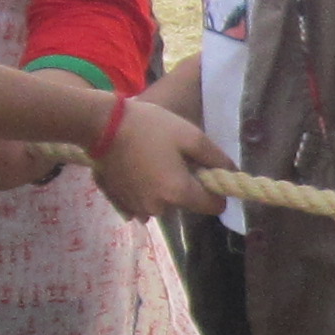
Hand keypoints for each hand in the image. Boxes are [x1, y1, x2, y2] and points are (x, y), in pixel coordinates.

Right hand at [87, 97, 227, 225]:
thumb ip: (216, 158)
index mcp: (178, 193)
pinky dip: (145, 189)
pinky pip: (143, 201)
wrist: (102, 125)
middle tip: (175, 157)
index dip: (217, 191)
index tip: (209, 173)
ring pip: (164, 202)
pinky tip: (138, 168)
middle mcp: (159, 208)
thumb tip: (232, 173)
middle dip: (186, 184)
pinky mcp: (122, 203)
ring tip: (154, 159)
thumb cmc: (150, 127)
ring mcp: (137, 208)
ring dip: (164, 187)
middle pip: (186, 202)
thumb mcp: (190, 136)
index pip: (214, 207)